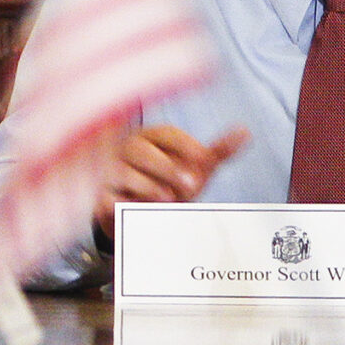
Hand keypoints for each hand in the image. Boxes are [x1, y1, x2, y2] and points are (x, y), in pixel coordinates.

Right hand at [92, 125, 249, 229]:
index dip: (186, 145)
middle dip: (168, 168)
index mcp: (152, 137)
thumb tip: (246, 132)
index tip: (205, 159)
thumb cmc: (171, 183)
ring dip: (148, 187)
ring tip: (167, 198)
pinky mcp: (98, 195)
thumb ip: (218, 152)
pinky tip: (137, 208)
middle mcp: (127, 148)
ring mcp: (109, 170)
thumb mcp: (196, 169)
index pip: (166, 134)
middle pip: (142, 151)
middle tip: (192, 186)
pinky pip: (106, 197)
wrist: (143, 213)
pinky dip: (122, 203)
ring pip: (124, 173)